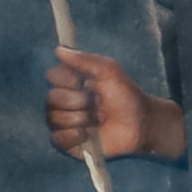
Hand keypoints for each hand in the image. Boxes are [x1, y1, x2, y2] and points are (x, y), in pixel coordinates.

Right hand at [42, 48, 172, 160]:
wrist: (140, 123)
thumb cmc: (126, 96)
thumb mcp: (110, 71)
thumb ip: (85, 59)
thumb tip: (59, 50)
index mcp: (71, 82)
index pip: (52, 76)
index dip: (68, 80)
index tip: (85, 82)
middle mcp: (63, 101)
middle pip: (52, 98)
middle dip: (78, 101)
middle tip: (97, 103)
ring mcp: (63, 122)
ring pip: (54, 119)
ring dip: (80, 119)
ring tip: (97, 119)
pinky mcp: (67, 142)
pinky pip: (57, 138)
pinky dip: (74, 136)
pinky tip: (89, 134)